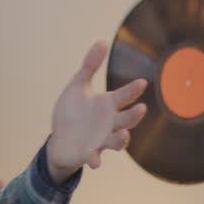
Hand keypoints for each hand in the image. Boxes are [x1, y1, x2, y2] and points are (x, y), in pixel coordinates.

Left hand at [46, 40, 147, 183]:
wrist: (60, 140)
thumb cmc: (72, 112)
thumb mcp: (77, 86)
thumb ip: (89, 66)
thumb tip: (101, 41)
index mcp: (107, 105)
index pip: (124, 96)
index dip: (133, 90)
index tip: (142, 82)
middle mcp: (109, 123)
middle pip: (126, 119)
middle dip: (134, 115)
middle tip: (141, 108)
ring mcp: (101, 140)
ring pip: (116, 140)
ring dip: (120, 139)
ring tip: (123, 135)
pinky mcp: (89, 153)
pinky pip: (95, 157)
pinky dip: (95, 159)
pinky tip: (95, 162)